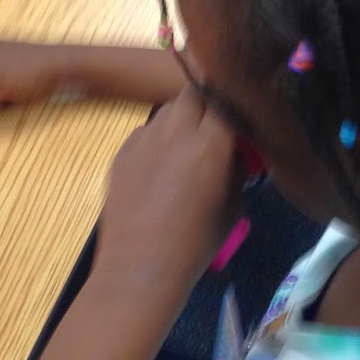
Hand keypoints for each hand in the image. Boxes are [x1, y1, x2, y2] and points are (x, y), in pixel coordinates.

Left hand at [93, 86, 242, 308]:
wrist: (140, 266)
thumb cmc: (195, 243)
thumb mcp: (233, 206)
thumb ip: (237, 169)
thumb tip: (235, 151)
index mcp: (210, 144)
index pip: (226, 101)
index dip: (234, 108)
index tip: (239, 125)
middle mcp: (175, 131)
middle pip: (193, 93)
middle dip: (206, 105)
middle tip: (212, 131)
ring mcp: (143, 139)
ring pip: (167, 110)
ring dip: (181, 120)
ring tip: (185, 150)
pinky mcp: (121, 152)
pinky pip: (145, 132)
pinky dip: (157, 140)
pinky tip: (159, 169)